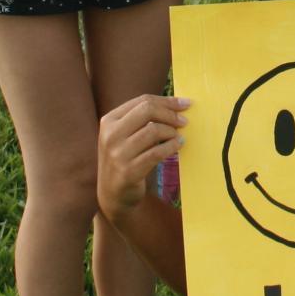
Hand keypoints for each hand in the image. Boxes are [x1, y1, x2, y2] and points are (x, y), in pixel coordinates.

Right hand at [97, 94, 188, 219]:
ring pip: (153, 130)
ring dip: (172, 132)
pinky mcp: (128, 171)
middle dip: (170, 114)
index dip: (167, 101)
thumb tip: (176, 105)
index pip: (142, 101)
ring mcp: (118, 153)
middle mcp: (111, 135)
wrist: (112, 194)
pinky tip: (178, 146)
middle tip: (184, 121)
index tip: (185, 104)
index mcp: (109, 121)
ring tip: (178, 137)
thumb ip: (141, 120)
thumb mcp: (124, 136)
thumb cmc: (125, 159)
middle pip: (147, 111)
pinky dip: (171, 147)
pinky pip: (156, 153)